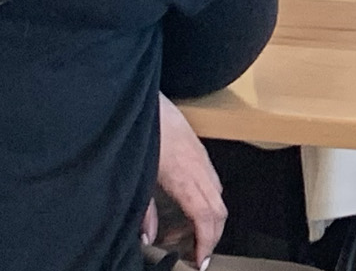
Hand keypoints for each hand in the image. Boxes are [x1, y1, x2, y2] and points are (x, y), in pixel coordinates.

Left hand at [153, 94, 224, 264]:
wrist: (141, 100)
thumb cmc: (140, 133)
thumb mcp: (137, 176)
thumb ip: (145, 210)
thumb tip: (148, 236)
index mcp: (185, 177)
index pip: (207, 217)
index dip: (206, 243)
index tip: (199, 262)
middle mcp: (200, 168)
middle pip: (219, 210)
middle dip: (211, 237)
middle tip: (196, 256)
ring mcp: (202, 159)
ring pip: (217, 197)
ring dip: (206, 221)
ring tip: (181, 235)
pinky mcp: (198, 152)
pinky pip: (211, 183)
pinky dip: (203, 202)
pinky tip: (183, 208)